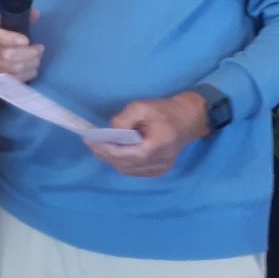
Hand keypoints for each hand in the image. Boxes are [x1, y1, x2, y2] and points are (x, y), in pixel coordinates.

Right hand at [0, 14, 42, 81]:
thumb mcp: (2, 23)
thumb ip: (19, 20)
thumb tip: (36, 13)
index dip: (12, 38)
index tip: (27, 40)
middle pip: (8, 54)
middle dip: (29, 53)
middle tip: (39, 49)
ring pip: (13, 69)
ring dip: (31, 64)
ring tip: (37, 59)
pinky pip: (14, 80)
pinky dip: (27, 74)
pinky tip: (32, 68)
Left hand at [86, 92, 208, 176]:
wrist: (189, 119)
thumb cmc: (165, 111)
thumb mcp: (142, 106)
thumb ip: (124, 118)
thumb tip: (110, 130)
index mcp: (157, 146)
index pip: (125, 155)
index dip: (104, 148)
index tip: (89, 139)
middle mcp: (160, 162)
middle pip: (124, 164)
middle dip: (105, 154)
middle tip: (91, 142)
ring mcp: (160, 168)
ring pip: (128, 170)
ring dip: (112, 159)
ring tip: (100, 146)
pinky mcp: (159, 170)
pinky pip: (135, 171)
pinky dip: (122, 163)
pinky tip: (115, 152)